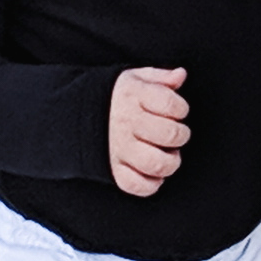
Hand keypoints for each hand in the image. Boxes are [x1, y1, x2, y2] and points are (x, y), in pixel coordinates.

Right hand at [107, 65, 188, 196]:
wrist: (79, 115)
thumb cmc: (118, 97)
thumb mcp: (137, 78)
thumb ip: (161, 77)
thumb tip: (181, 75)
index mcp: (133, 96)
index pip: (172, 104)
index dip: (182, 108)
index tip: (176, 110)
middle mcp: (125, 123)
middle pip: (170, 134)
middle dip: (181, 135)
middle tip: (174, 134)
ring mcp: (118, 148)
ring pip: (156, 163)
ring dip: (171, 162)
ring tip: (168, 154)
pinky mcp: (113, 170)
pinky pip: (136, 186)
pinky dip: (151, 184)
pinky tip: (154, 173)